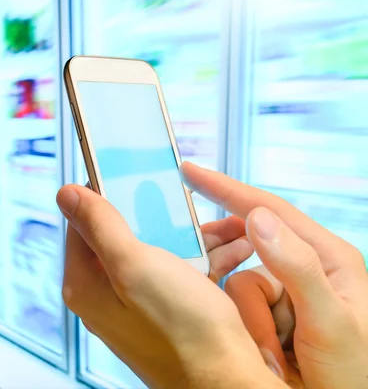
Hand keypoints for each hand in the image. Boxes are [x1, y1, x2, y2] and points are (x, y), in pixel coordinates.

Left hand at [57, 184, 284, 388]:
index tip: (129, 172)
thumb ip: (100, 225)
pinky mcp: (167, 311)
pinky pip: (181, 272)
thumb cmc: (181, 331)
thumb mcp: (135, 265)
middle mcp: (106, 294)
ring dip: (194, 234)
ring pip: (159, 251)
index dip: (104, 194)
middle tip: (183, 196)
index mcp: (85, 283)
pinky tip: (237, 247)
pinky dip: (208, 257)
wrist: (227, 381)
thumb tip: (66, 193)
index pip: (83, 223)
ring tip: (229, 223)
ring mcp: (138, 303)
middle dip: (160, 213)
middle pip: (125, 234)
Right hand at [181, 162, 367, 388]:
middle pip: (247, 258)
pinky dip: (249, 332)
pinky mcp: (271, 310)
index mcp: (326, 256)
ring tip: (280, 357)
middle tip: (267, 333)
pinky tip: (272, 355)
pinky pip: (238, 307)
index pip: (268, 209)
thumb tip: (255, 217)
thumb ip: (296, 268)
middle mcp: (303, 265)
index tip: (189, 172)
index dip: (225, 188)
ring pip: (238, 287)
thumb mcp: (330, 323)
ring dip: (254, 326)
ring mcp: (285, 290)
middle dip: (253, 303)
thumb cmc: (354, 374)